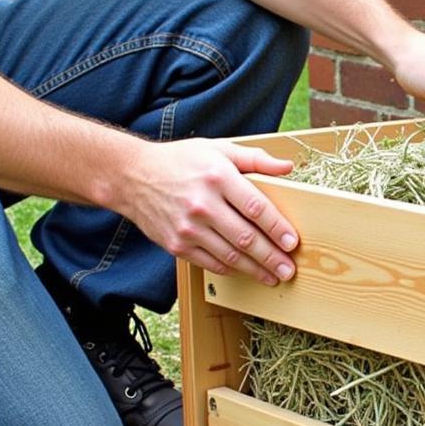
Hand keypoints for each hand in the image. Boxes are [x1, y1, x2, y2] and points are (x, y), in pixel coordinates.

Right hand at [119, 138, 298, 284]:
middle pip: (246, 237)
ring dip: (256, 270)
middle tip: (289, 269)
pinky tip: (246, 271)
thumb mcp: (218, 149)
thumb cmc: (181, 161)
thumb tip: (288, 168)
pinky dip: (231, 268)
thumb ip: (255, 159)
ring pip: (230, 255)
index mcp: (217, 177)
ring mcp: (187, 227)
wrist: (131, 176)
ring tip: (274, 276)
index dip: (277, 228)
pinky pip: (211, 263)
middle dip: (272, 257)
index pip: (256, 208)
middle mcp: (202, 204)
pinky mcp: (176, 244)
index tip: (292, 242)